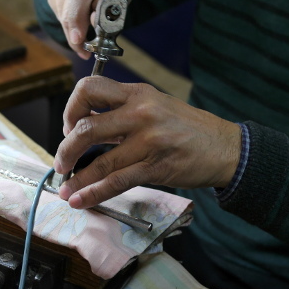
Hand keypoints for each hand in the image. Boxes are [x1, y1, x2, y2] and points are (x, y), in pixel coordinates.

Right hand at [42, 0, 131, 57]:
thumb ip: (113, 7)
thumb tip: (92, 28)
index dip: (78, 18)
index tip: (80, 39)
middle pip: (68, 4)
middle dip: (73, 31)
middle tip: (82, 49)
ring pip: (60, 9)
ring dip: (69, 27)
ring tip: (81, 37)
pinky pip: (54, 4)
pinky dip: (64, 15)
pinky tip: (75, 16)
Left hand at [54, 76, 241, 208]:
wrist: (226, 147)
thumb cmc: (190, 128)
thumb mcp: (156, 104)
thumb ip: (124, 110)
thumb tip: (87, 124)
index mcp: (137, 93)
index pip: (90, 88)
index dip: (71, 108)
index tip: (69, 126)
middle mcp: (140, 113)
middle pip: (86, 127)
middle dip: (65, 149)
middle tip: (62, 162)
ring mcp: (148, 141)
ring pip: (99, 161)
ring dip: (76, 178)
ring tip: (65, 188)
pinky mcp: (156, 167)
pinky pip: (116, 182)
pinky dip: (93, 193)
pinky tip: (80, 200)